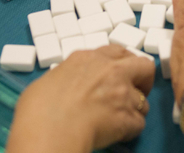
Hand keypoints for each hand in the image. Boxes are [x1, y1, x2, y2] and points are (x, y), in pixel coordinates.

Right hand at [6, 46, 154, 152]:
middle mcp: (110, 71)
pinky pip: (139, 123)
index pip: (117, 51)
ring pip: (144, 100)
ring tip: (121, 118)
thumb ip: (68, 75)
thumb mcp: (50, 79)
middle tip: (134, 90)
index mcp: (88, 59)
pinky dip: (131, 129)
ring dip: (135, 109)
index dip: (121, 62)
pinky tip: (119, 133)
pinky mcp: (128, 117)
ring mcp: (122, 93)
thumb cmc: (39, 109)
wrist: (50, 130)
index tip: (120, 70)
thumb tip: (68, 85)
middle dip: (143, 78)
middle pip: (144, 66)